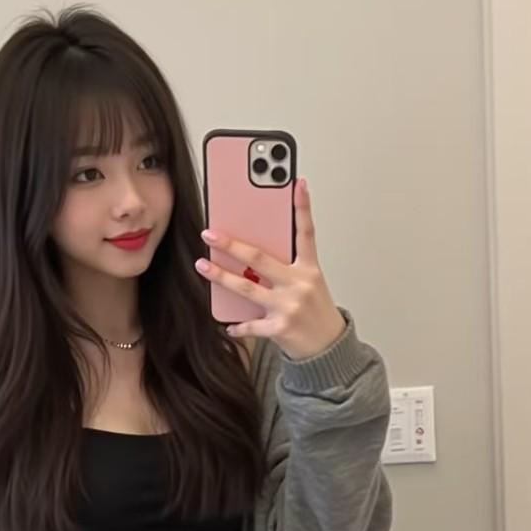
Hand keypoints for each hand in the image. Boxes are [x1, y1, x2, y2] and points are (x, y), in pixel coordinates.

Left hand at [196, 176, 346, 360]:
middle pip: (260, 259)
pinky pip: (251, 325)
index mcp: (309, 269)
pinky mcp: (280, 328)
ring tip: (203, 266)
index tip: (296, 182)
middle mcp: (299, 284)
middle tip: (210, 234)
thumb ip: (286, 267)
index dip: (302, 207)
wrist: (328, 347)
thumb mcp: (308, 283)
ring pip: (247, 288)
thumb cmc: (315, 311)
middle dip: (232, 244)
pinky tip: (226, 323)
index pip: (306, 232)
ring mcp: (288, 306)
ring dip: (221, 276)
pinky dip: (237, 325)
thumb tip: (251, 256)